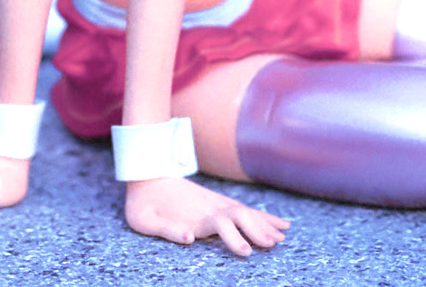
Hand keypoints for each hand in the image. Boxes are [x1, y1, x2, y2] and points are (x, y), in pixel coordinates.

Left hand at [125, 176, 288, 256]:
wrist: (148, 174)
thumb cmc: (143, 204)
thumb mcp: (145, 220)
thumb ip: (167, 229)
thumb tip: (190, 238)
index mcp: (194, 215)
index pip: (220, 225)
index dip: (234, 238)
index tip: (246, 252)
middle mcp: (210, 208)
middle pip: (239, 216)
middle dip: (257, 230)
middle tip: (273, 245)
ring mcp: (216, 203)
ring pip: (246, 212)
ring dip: (264, 224)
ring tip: (282, 237)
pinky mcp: (218, 203)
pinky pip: (245, 210)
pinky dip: (263, 217)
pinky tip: (278, 224)